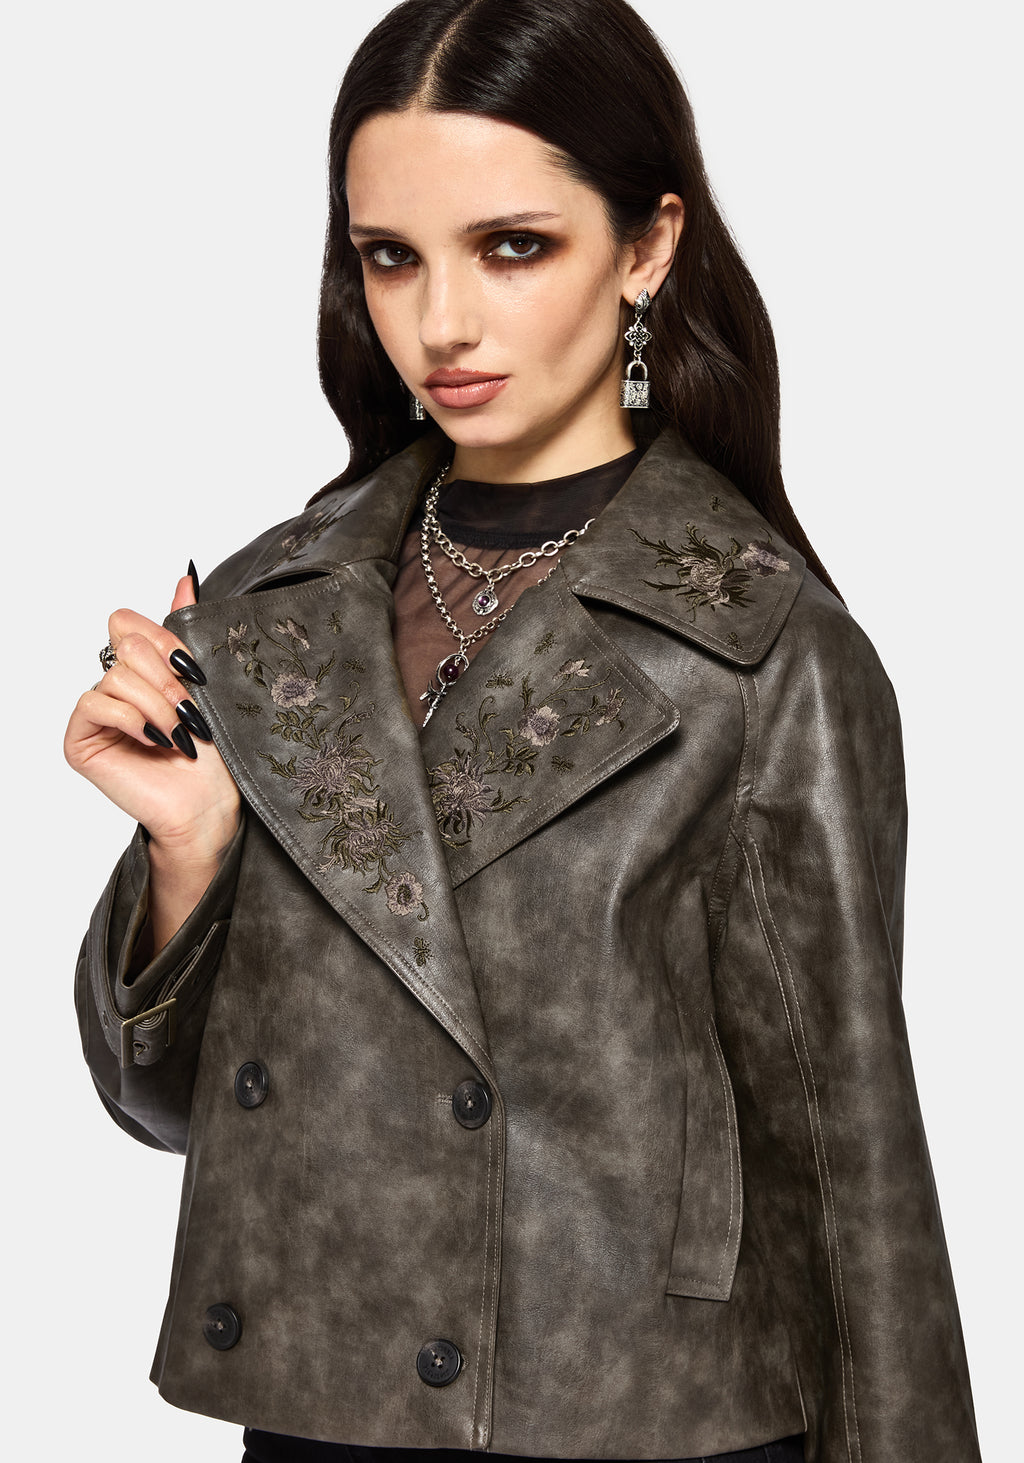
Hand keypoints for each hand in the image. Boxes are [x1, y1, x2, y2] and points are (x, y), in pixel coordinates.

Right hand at [65, 572, 241, 880]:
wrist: (212, 806)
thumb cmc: (217, 753)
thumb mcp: (207, 682)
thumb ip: (187, 630)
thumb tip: (184, 577)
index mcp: (140, 666)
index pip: (129, 621)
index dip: (164, 640)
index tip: (195, 671)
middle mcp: (114, 684)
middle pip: (125, 642)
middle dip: (167, 676)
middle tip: (192, 710)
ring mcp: (96, 712)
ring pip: (117, 676)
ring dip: (158, 705)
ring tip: (181, 735)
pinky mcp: (81, 739)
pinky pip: (95, 703)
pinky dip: (132, 719)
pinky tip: (155, 741)